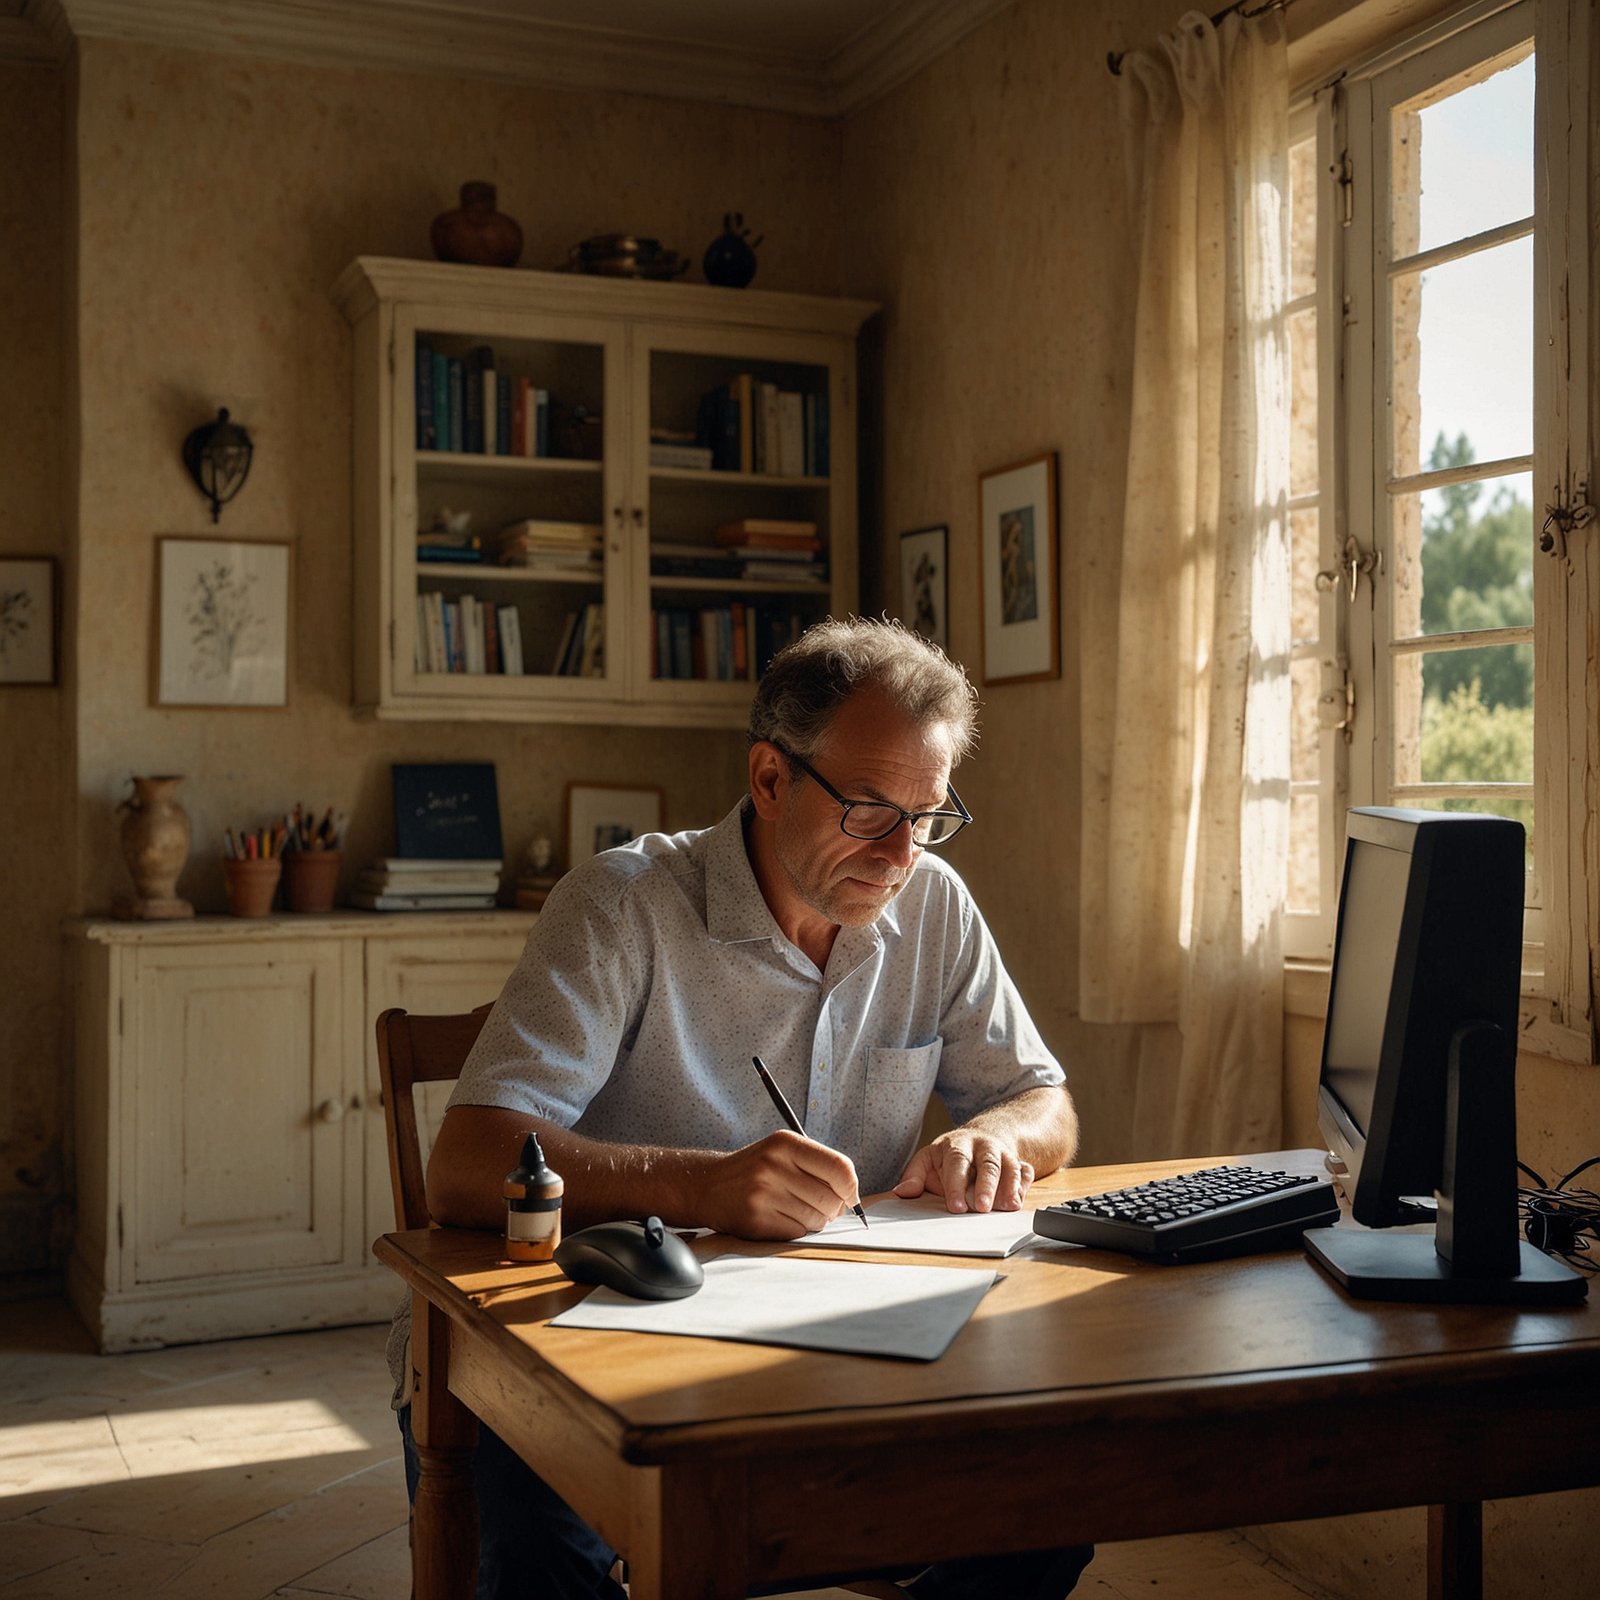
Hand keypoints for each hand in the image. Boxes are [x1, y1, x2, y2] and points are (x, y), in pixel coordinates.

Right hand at [698, 1130, 862, 1239]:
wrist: (708, 1185)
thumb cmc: (756, 1170)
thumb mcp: (782, 1152)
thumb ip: (818, 1166)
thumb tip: (853, 1197)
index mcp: (785, 1143)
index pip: (839, 1168)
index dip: (851, 1188)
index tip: (850, 1197)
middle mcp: (773, 1165)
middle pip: (831, 1198)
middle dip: (832, 1208)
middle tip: (817, 1205)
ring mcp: (762, 1194)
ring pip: (816, 1219)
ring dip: (814, 1220)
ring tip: (794, 1209)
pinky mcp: (755, 1220)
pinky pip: (797, 1234)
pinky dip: (796, 1230)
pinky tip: (780, 1218)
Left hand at [893, 1128, 1034, 1213]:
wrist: (983, 1138)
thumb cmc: (950, 1157)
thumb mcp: (928, 1160)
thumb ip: (914, 1176)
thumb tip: (901, 1193)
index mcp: (958, 1145)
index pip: (957, 1162)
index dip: (956, 1184)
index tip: (955, 1206)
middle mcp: (983, 1146)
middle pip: (988, 1163)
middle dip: (986, 1186)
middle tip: (982, 1208)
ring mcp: (1004, 1154)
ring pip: (1010, 1167)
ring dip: (1009, 1187)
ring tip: (1007, 1207)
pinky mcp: (1019, 1163)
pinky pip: (1026, 1172)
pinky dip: (1025, 1185)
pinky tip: (1019, 1200)